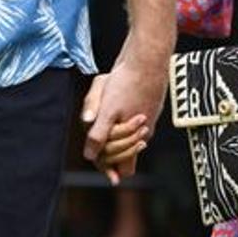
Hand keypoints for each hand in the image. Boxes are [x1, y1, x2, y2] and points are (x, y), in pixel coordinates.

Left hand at [82, 51, 169, 184]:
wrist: (147, 57)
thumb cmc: (127, 83)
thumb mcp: (108, 110)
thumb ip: (99, 135)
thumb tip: (90, 155)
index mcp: (135, 137)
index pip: (125, 165)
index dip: (111, 168)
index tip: (109, 178)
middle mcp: (143, 132)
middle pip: (122, 151)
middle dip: (107, 142)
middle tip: (95, 117)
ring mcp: (145, 118)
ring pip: (123, 131)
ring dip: (109, 122)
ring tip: (103, 96)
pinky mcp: (145, 105)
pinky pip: (126, 116)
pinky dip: (115, 110)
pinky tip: (112, 91)